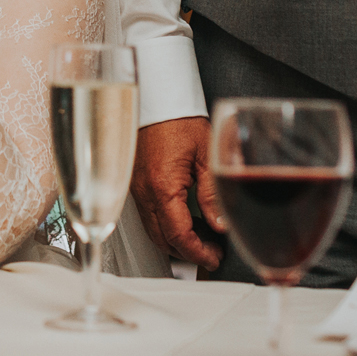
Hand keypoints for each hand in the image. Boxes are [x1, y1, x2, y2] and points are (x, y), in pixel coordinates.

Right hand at [132, 116, 223, 269]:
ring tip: (204, 237)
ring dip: (176, 239)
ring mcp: (136, 187)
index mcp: (163, 186)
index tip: (213, 258)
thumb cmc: (179, 118)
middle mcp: (144, 191)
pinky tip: (186, 218)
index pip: (178, 234)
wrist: (157, 97)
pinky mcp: (135, 182)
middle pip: (162, 238)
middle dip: (187, 252)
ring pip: (153, 229)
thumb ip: (213, 194)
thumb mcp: (207, 154)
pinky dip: (167, 224)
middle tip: (212, 252)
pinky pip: (148, 213)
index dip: (197, 252)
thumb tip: (221, 225)